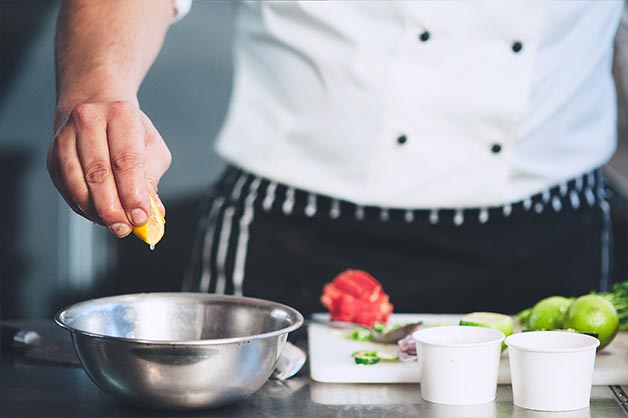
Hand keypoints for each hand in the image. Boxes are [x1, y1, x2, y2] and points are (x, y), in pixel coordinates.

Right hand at [47, 100, 170, 237]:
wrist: (96, 106)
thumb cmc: (129, 131)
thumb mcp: (151, 148)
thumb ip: (151, 179)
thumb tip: (152, 211)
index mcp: (120, 115)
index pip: (126, 159)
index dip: (133, 193)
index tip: (141, 217)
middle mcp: (88, 122)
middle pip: (98, 174)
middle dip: (113, 208)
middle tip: (126, 228)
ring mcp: (65, 138)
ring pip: (78, 184)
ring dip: (97, 212)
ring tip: (115, 225)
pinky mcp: (52, 157)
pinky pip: (67, 189)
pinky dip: (84, 208)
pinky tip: (99, 214)